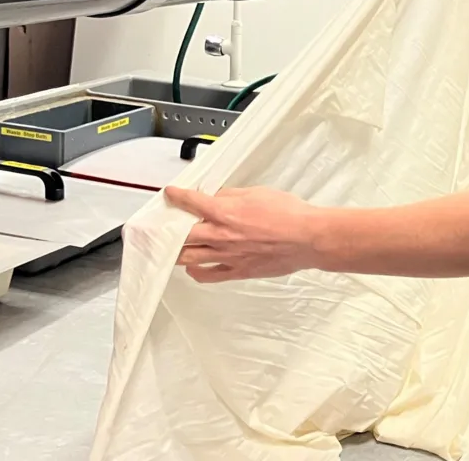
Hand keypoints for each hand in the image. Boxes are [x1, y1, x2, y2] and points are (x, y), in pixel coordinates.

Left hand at [164, 185, 320, 282]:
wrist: (307, 238)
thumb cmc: (288, 214)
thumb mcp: (258, 193)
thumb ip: (232, 195)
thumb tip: (218, 196)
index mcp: (225, 212)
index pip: (191, 202)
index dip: (177, 196)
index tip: (170, 194)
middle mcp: (221, 235)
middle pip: (181, 235)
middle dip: (166, 228)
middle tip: (161, 225)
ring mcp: (227, 256)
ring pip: (188, 257)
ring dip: (175, 252)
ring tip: (170, 247)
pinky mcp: (237, 271)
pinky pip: (207, 275)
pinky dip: (195, 272)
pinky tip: (192, 266)